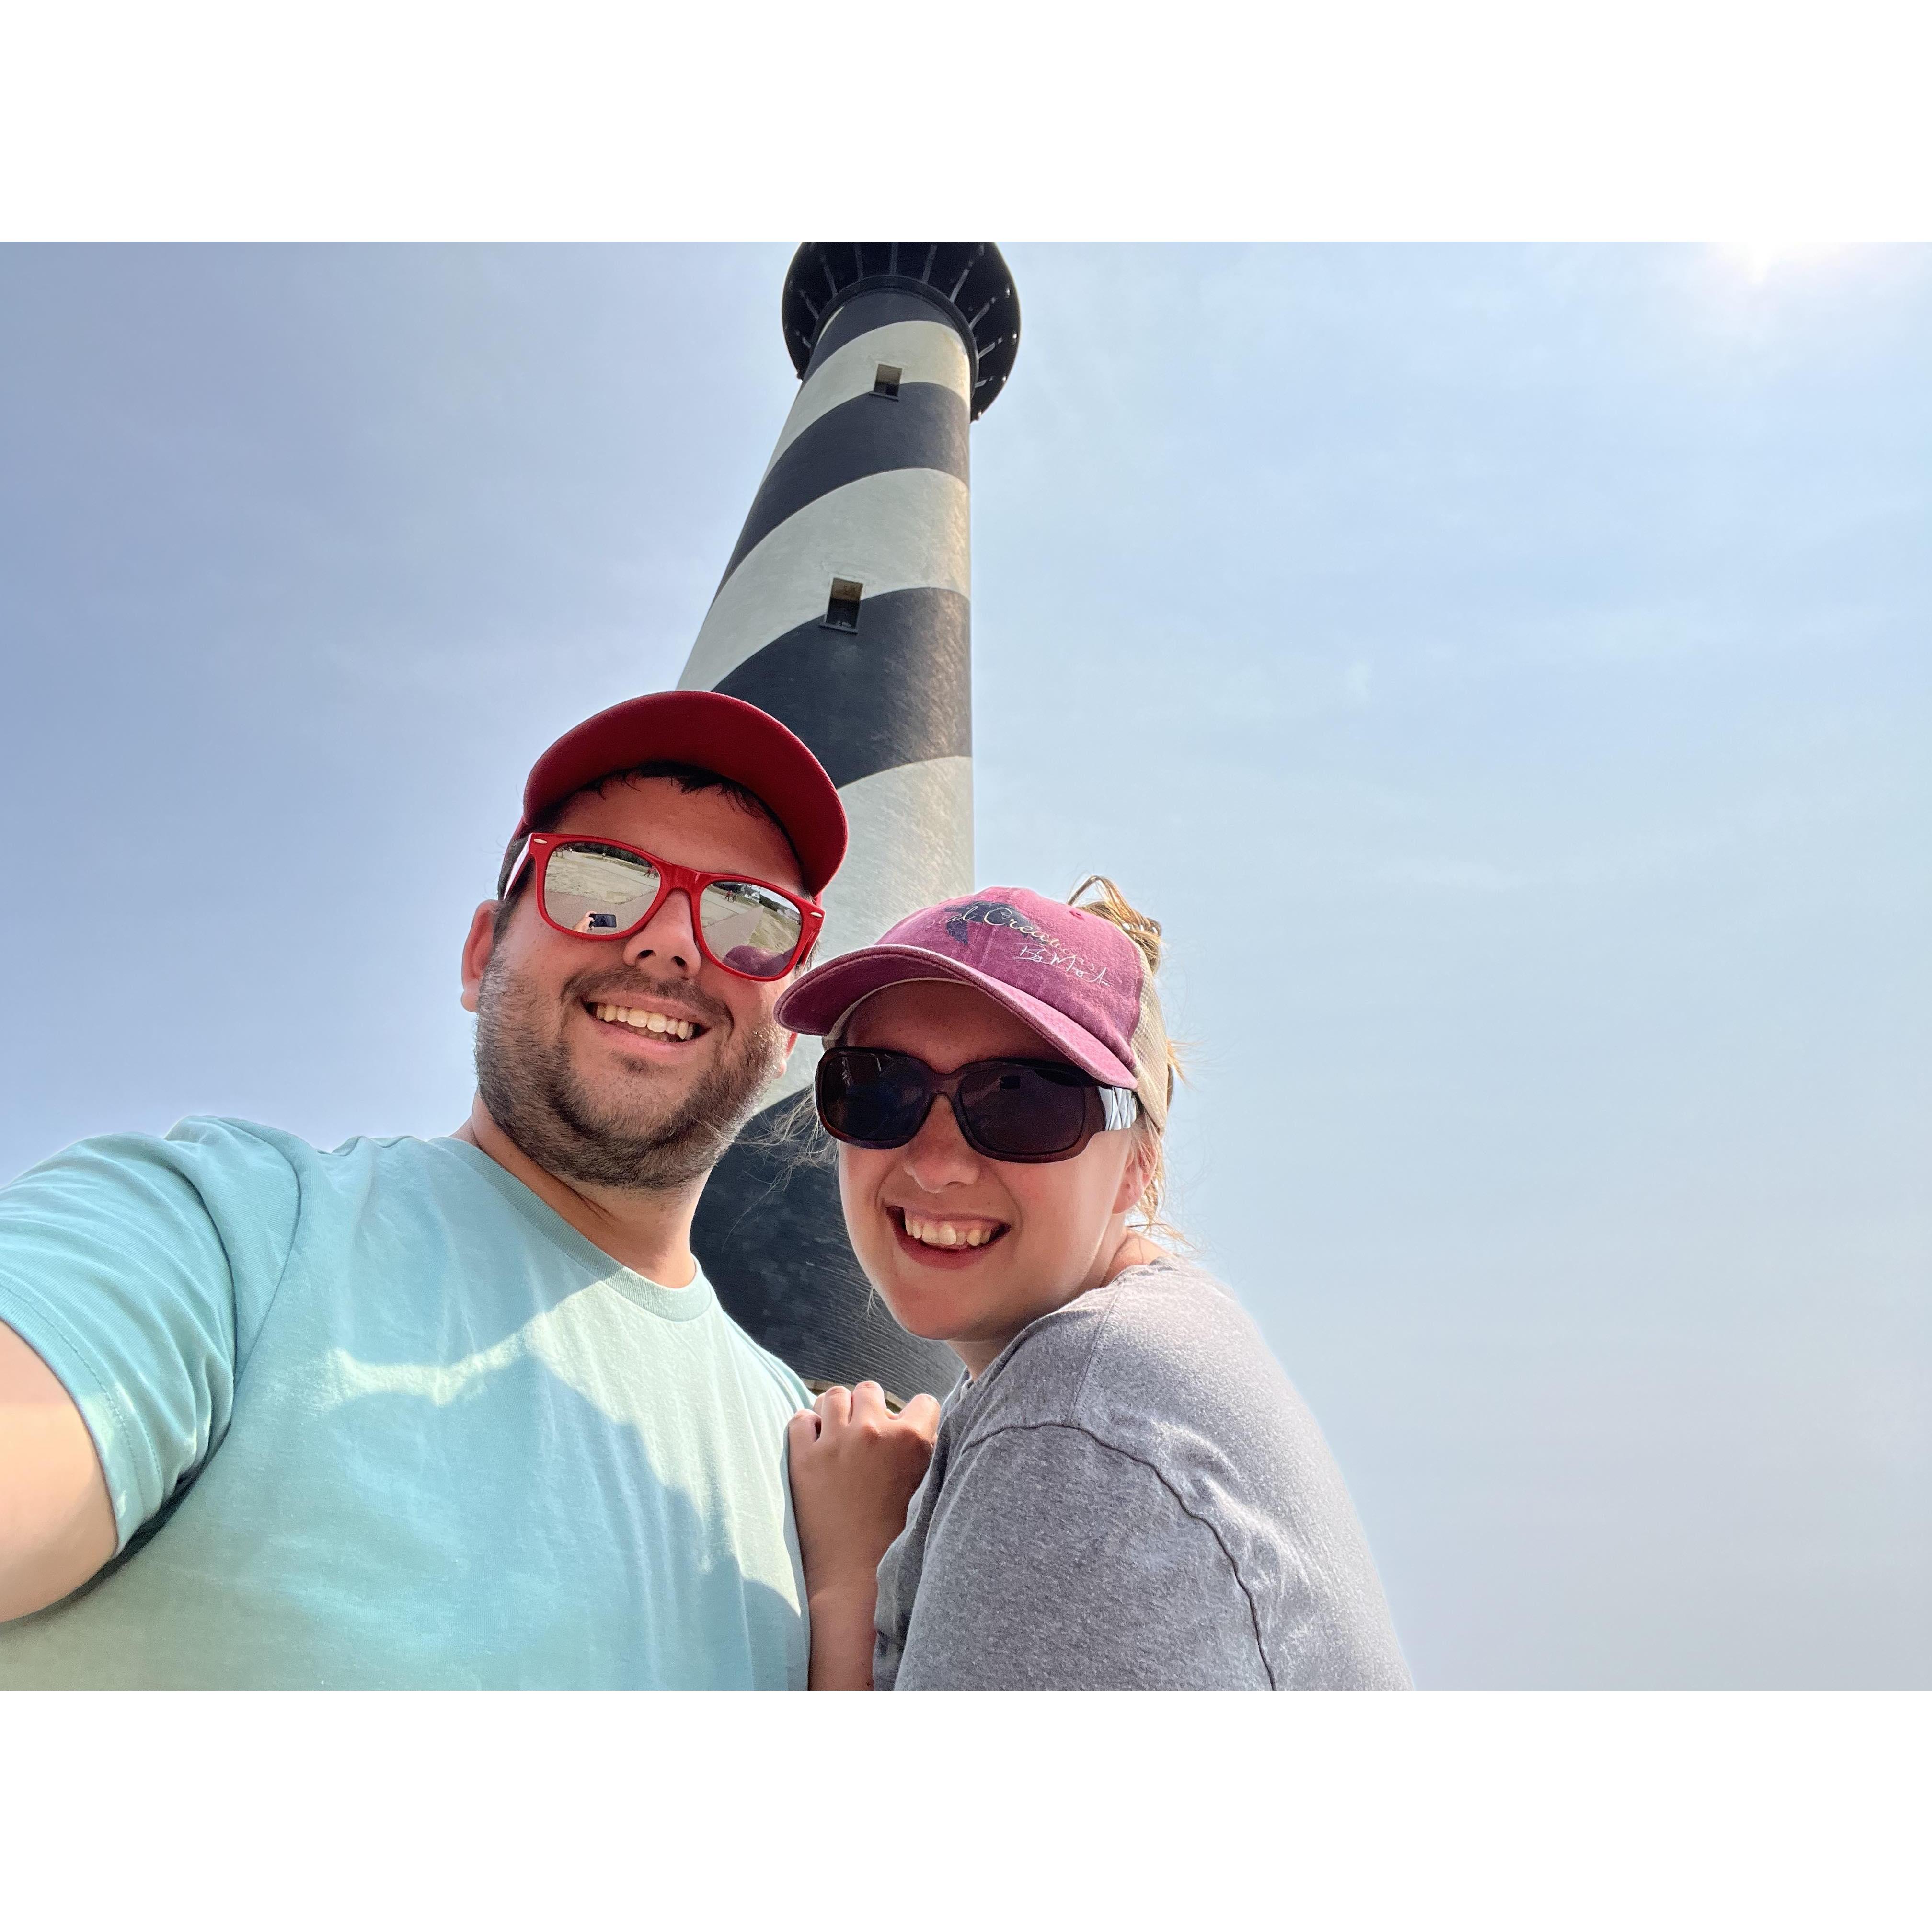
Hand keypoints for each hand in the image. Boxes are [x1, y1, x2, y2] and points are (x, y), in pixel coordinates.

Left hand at [788, 1381, 939, 1605]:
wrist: (854, 1578)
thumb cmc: (893, 1538)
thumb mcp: (924, 1488)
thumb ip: (922, 1451)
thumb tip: (916, 1425)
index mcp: (912, 1440)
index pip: (921, 1401)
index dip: (914, 1417)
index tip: (904, 1430)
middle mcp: (874, 1432)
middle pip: (870, 1390)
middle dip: (869, 1409)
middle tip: (865, 1435)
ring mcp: (836, 1443)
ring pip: (834, 1396)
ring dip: (836, 1412)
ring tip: (837, 1437)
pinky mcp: (803, 1458)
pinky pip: (800, 1418)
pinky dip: (806, 1427)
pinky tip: (815, 1446)